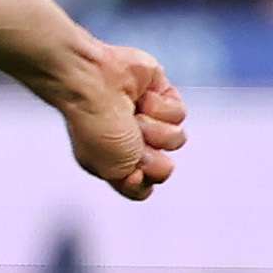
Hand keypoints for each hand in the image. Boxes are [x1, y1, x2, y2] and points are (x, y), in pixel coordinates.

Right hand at [48, 36, 185, 200]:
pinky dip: (161, 107)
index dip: (142, 179)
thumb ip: (135, 188)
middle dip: (151, 155)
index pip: (143, 184)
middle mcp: (130, 142)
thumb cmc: (95, 126)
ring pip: (175, 138)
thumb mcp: (111, 171)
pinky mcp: (160, 95)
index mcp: (113, 162)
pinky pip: (179, 113)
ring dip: (155, 129)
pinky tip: (141, 98)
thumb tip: (148, 178)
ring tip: (134, 116)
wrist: (93, 84)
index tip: (132, 172)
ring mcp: (146, 119)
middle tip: (131, 140)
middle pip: (163, 165)